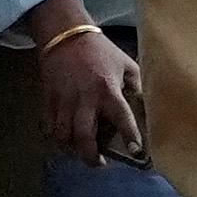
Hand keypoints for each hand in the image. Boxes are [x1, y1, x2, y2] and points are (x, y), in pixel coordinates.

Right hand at [31, 14, 145, 163]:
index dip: (130, 136)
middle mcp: (85, 98)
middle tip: (100, 162)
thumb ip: (136, 86)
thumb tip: (147, 106)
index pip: (121, 118)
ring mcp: (64, 99)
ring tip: (81, 152)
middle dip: (90, 155)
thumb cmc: (100, 50)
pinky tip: (65, 139)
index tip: (136, 151)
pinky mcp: (49, 98)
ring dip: (72, 149)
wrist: (65, 33)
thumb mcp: (125, 64)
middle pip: (84, 136)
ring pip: (63, 134)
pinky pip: (49, 125)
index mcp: (107, 89)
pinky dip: (56, 137)